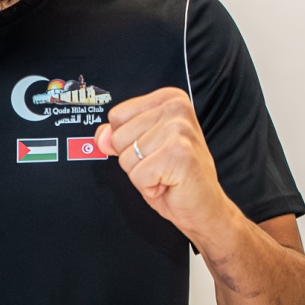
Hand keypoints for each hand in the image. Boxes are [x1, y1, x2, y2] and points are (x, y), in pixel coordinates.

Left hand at [97, 87, 240, 243]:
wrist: (203, 205)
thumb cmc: (175, 176)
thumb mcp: (140, 149)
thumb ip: (117, 136)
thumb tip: (101, 136)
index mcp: (169, 99)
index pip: (117, 116)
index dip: (126, 141)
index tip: (152, 148)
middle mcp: (177, 108)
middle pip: (118, 137)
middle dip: (133, 159)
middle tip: (160, 164)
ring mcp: (179, 130)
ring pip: (126, 157)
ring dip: (141, 173)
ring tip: (165, 173)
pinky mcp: (179, 154)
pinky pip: (137, 175)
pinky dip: (148, 187)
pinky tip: (169, 183)